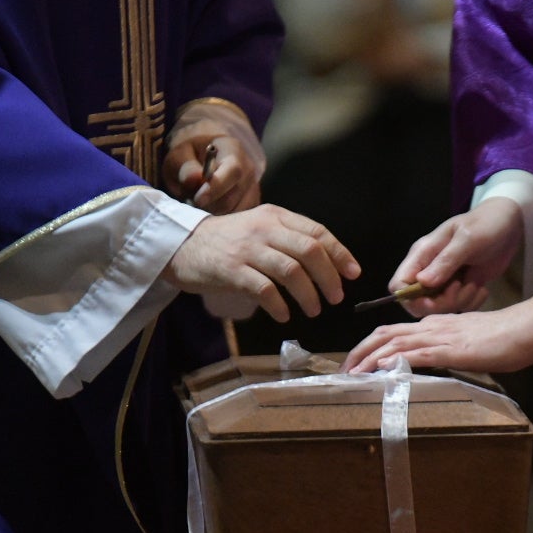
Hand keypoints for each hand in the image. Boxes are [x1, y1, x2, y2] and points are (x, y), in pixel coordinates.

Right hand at [162, 205, 360, 322]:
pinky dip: (279, 305)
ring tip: (313, 310)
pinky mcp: (231, 270)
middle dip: (329, 277)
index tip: (353, 273)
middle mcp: (264, 229)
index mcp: (275, 216)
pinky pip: (264, 289)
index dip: (339, 254)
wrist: (180, 244)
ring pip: (291, 271)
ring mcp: (247, 249)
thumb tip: (325, 264)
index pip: (317, 232)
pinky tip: (283, 315)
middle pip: (309, 251)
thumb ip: (287, 239)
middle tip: (336, 297)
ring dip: (309, 295)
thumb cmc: (225, 242)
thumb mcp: (258, 228)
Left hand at [163, 100, 265, 213]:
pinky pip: (236, 221)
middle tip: (190, 203)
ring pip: (234, 213)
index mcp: (233, 150)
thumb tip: (193, 179)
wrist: (200, 161)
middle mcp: (248, 170)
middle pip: (233, 197)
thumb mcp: (179, 155)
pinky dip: (220, 221)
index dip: (216, 188)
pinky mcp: (251, 206)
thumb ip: (185, 167)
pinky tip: (208, 212)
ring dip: (212, 215)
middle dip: (208, 206)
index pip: (233, 171)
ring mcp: (252, 189)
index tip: (198, 199)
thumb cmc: (189, 157)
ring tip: (198, 205)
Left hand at [341, 290, 532, 373]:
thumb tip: (433, 365)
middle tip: (343, 371)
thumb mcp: (470, 345)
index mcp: (435, 325)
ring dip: (368, 359)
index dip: (369, 346)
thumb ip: (449, 351)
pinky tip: (380, 370)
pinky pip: (415, 354)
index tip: (356, 364)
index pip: (393, 332)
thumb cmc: (506, 338)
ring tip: (351, 375)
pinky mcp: (450, 349)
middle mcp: (431, 326)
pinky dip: (393, 361)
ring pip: (393, 342)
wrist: (528, 326)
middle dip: (358, 352)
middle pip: (383, 334)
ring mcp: (439, 336)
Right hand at [390, 197, 522, 316]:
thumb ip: (446, 261)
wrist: (507, 224)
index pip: (399, 285)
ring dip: (460, 302)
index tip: (432, 301)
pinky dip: (471, 303)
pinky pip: (459, 307)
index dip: (410, 298)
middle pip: (418, 302)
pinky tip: (481, 288)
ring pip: (440, 308)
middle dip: (440, 303)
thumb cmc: (485, 225)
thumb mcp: (467, 240)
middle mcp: (429, 270)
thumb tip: (422, 283)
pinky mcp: (460, 288)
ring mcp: (444, 281)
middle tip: (461, 288)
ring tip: (476, 284)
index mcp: (422, 255)